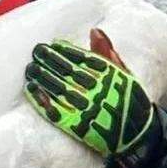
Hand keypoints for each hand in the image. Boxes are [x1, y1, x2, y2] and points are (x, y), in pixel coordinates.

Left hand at [25, 41, 154, 157]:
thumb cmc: (129, 100)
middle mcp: (98, 92)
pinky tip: (31, 88)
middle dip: (50, 61)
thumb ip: (108, 53)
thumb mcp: (125, 74)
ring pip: (59, 90)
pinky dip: (42, 100)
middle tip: (36, 51)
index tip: (53, 44)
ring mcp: (87, 110)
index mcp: (110, 78)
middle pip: (69, 73)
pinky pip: (56, 111)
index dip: (66, 51)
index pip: (83, 60)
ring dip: (42, 77)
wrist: (136, 136)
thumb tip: (94, 31)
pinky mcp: (77, 127)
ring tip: (30, 67)